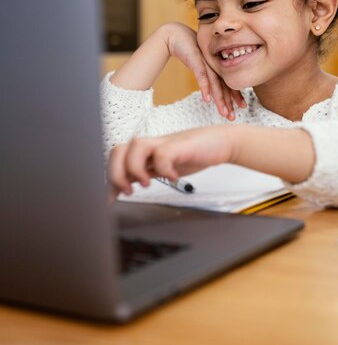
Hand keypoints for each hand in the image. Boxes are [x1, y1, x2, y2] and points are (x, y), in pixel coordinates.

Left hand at [109, 126, 233, 196]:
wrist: (222, 142)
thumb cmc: (193, 154)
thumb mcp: (163, 167)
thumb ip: (145, 174)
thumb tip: (124, 188)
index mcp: (144, 152)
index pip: (116, 160)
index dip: (108, 179)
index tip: (108, 202)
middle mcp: (151, 146)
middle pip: (119, 150)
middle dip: (116, 174)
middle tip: (128, 191)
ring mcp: (165, 143)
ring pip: (136, 145)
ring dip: (135, 168)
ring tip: (147, 184)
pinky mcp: (181, 145)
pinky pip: (164, 153)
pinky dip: (165, 169)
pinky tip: (174, 177)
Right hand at [164, 22, 245, 119]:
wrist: (177, 35)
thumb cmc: (189, 50)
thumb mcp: (201, 63)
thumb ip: (207, 73)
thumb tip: (212, 86)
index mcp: (217, 67)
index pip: (228, 84)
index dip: (235, 96)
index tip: (241, 107)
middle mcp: (214, 66)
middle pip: (224, 87)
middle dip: (229, 103)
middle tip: (233, 117)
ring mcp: (206, 64)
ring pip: (215, 85)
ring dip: (220, 100)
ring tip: (224, 112)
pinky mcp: (196, 61)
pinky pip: (202, 77)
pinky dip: (205, 88)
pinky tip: (207, 99)